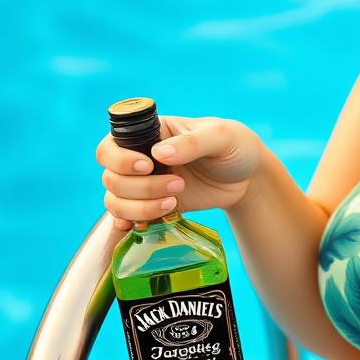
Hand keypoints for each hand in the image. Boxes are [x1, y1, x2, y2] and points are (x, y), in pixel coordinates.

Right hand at [96, 115, 264, 230]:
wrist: (248, 178)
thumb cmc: (235, 146)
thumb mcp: (221, 136)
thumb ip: (192, 142)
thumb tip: (160, 153)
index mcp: (150, 133)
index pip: (110, 146)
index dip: (119, 160)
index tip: (148, 166)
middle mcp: (140, 158)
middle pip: (112, 178)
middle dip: (141, 187)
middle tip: (178, 184)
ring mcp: (145, 184)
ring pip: (116, 201)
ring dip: (140, 207)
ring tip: (174, 203)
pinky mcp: (155, 205)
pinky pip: (129, 218)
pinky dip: (133, 223)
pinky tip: (148, 225)